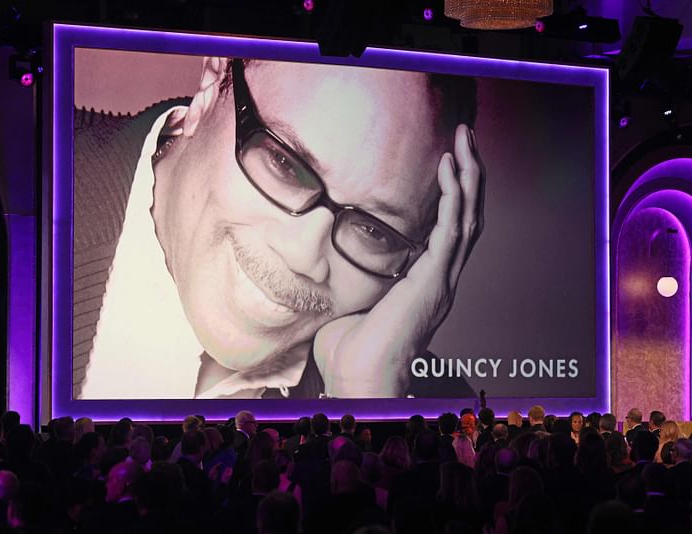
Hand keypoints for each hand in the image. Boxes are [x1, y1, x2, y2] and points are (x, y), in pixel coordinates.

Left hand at [313, 124, 484, 396]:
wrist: (357, 376)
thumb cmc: (349, 349)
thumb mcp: (352, 302)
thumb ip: (351, 279)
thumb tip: (325, 262)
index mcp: (425, 283)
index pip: (449, 230)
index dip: (454, 195)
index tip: (449, 161)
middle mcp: (441, 278)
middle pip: (468, 216)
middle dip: (469, 175)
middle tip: (465, 137)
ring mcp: (442, 279)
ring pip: (468, 216)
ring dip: (469, 175)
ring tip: (465, 138)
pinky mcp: (434, 279)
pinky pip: (452, 229)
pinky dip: (455, 195)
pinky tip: (452, 166)